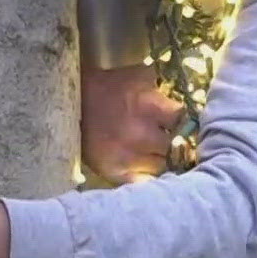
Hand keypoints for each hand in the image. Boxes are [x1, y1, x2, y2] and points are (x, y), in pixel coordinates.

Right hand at [81, 65, 183, 184]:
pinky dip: (145, 175)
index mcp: (149, 107)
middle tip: (169, 139)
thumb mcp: (138, 76)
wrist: (70, 102)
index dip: (183, 122)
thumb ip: (163, 88)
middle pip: (175, 147)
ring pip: (161, 166)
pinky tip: (143, 167)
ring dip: (159, 159)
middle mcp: (141, 135)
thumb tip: (186, 98)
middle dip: (174, 142)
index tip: (181, 124)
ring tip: (153, 152)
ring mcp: (127, 157)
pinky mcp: (114, 172)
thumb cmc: (108, 87)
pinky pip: (142, 182)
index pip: (183, 121)